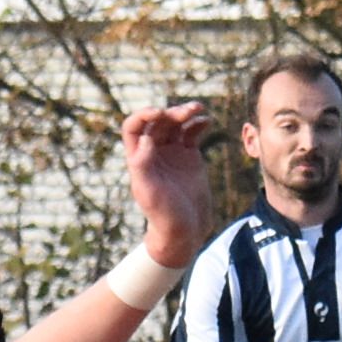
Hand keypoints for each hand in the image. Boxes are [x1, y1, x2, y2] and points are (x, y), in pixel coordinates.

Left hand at [118, 103, 213, 265]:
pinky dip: (199, 124)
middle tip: (187, 112)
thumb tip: (145, 139)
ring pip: (176, 124)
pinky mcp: (189, 157)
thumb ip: (143, 166)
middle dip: (171, 113)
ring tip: (199, 109)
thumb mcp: (149, 193)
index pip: (134, 127)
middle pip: (158, 122)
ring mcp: (172, 153)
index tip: (159, 113)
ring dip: (186, 113)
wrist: (184, 231)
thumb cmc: (163, 216)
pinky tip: (207, 121)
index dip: (143, 115)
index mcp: (139, 158)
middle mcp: (154, 152)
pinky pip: (192, 133)